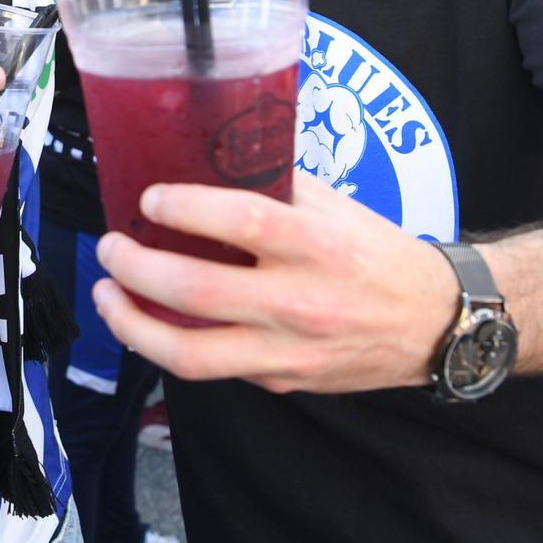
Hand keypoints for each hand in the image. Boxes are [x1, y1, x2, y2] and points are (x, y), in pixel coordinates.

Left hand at [92, 173, 460, 393]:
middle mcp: (300, 302)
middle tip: (110, 248)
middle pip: (197, 291)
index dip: (185, 208)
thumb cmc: (379, 256)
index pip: (241, 221)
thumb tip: (210, 161)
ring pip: (190, 353)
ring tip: (107, 297)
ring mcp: (288, 351)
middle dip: (135, 269)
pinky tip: (150, 321)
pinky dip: (172, 343)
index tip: (149, 199)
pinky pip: (213, 367)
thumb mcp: (336, 207)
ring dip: (133, 325)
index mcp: (317, 246)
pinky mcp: (280, 380)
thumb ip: (276, 187)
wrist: (434, 325)